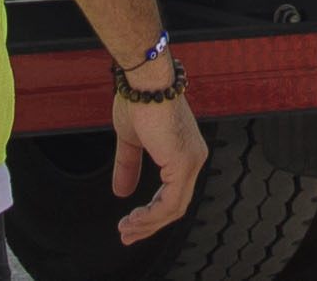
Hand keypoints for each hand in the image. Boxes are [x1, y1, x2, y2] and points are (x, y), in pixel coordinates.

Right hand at [110, 83, 207, 245]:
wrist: (143, 80)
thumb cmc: (139, 100)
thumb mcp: (130, 141)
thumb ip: (129, 166)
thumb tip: (121, 193)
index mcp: (185, 152)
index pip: (174, 194)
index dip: (152, 213)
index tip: (130, 224)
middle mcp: (195, 158)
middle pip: (175, 205)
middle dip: (149, 225)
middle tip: (126, 235)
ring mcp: (192, 161)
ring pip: (173, 208)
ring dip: (147, 224)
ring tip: (125, 229)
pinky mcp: (183, 163)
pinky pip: (169, 202)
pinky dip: (151, 216)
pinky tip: (133, 219)